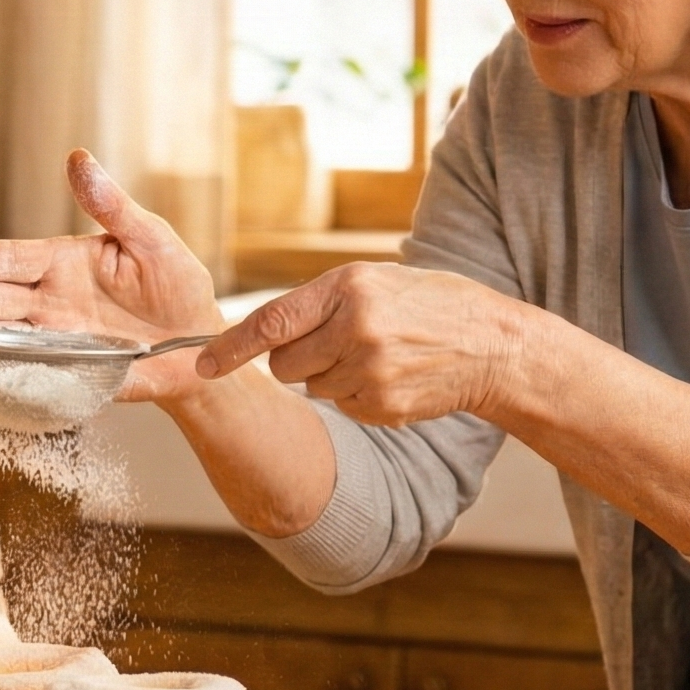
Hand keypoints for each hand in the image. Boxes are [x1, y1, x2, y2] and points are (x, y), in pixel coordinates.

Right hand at [0, 150, 223, 402]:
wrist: (203, 349)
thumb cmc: (179, 286)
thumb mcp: (152, 240)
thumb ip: (113, 207)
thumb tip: (79, 159)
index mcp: (63, 261)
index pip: (10, 259)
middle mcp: (48, 299)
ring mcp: (53, 338)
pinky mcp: (64, 372)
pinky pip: (22, 371)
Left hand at [196, 263, 515, 426]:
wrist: (490, 344)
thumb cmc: (427, 305)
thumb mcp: (374, 282)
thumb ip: (318, 303)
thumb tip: (261, 334)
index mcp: (347, 288)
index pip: (272, 322)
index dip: (230, 347)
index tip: (199, 364)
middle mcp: (355, 328)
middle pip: (283, 365)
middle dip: (296, 360)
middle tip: (335, 344)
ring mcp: (370, 370)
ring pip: (312, 388)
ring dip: (332, 376)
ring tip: (376, 355)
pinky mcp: (382, 404)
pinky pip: (342, 406)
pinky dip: (358, 396)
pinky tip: (391, 376)